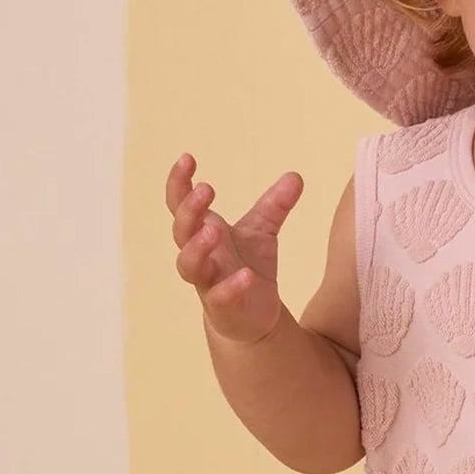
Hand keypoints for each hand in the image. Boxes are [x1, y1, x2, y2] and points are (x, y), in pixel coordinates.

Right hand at [166, 152, 303, 344]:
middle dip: (189, 209)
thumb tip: (296, 175)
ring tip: (214, 229)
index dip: (179, 182)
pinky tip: (246, 275)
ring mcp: (206, 281)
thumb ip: (275, 205)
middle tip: (206, 189)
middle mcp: (198, 255)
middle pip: (180, 230)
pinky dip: (231, 286)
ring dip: (197, 246)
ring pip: (188, 264)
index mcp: (202, 231)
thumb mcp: (264, 232)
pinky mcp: (221, 307)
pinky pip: (218, 296)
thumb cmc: (248, 267)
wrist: (253, 315)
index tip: (188, 158)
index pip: (179, 203)